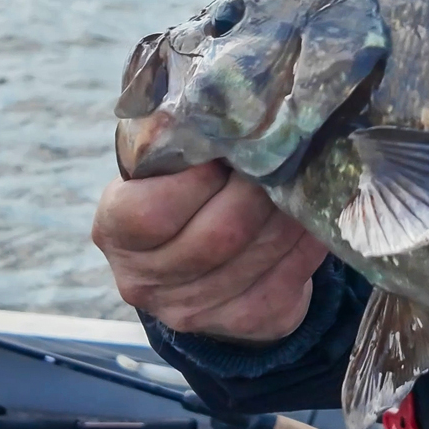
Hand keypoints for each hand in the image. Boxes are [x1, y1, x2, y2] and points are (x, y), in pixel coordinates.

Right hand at [92, 162, 327, 342]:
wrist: (195, 265)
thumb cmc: (179, 194)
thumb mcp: (160, 166)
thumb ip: (176, 143)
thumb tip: (216, 107)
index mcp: (115, 232)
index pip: (151, 213)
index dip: (196, 181)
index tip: (225, 152)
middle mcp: (145, 281)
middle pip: (216, 237)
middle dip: (256, 192)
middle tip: (280, 157)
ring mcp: (193, 310)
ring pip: (258, 255)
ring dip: (289, 212)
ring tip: (304, 177)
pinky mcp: (244, 321)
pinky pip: (288, 278)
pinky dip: (308, 242)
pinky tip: (313, 215)